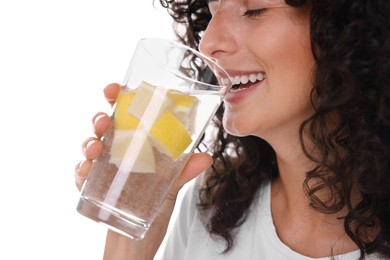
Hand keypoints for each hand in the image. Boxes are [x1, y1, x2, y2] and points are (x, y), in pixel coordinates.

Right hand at [74, 83, 211, 258]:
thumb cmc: (153, 206)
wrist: (137, 239)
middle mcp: (118, 151)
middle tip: (104, 120)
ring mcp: (103, 167)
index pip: (127, 114)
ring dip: (89, 142)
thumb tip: (206, 157)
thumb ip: (184, 171)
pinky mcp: (92, 186)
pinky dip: (81, 170)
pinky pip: (81, 174)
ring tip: (95, 147)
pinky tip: (85, 171)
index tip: (117, 89)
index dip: (120, 98)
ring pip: (90, 145)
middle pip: (104, 125)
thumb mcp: (171, 187)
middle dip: (100, 117)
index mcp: (137, 144)